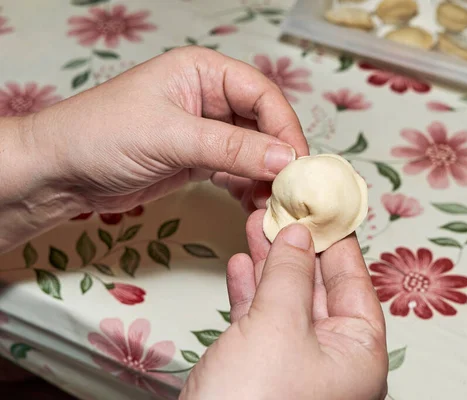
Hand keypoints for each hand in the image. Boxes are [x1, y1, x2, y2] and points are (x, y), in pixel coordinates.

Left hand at [1, 46, 307, 250]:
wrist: (58, 174)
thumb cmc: (101, 136)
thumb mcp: (171, 137)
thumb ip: (232, 148)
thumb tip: (286, 160)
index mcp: (203, 72)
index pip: (261, 94)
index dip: (284, 126)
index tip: (298, 162)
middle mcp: (209, 98)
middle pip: (263, 124)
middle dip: (279, 156)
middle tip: (293, 189)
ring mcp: (205, 132)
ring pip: (253, 152)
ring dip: (266, 177)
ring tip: (276, 203)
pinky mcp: (198, 161)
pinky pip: (236, 172)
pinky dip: (248, 189)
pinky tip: (255, 206)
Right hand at [180, 210, 387, 399]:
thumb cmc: (255, 399)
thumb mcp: (280, 325)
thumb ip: (290, 274)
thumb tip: (298, 232)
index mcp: (359, 352)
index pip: (355, 282)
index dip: (337, 240)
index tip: (322, 205)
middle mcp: (333, 359)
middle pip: (319, 288)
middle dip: (295, 247)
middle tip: (281, 208)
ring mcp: (296, 365)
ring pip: (286, 301)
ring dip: (268, 263)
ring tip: (254, 224)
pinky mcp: (261, 370)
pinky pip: (261, 321)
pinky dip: (249, 292)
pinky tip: (238, 265)